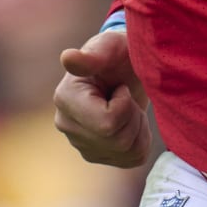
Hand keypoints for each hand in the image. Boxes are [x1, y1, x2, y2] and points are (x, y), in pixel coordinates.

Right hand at [52, 30, 150, 167]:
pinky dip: (141, 140)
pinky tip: (131, 120)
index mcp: (65, 98)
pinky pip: (132, 159)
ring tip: (129, 105)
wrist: (125, 69)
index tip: (121, 87)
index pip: (107, 123)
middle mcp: (67, 125)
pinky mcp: (96, 155)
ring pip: (127, 152)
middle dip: (134, 116)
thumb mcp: (110, 47)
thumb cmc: (118, 53)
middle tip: (128, 95)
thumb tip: (67, 57)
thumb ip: (92, 55)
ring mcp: (80, 143)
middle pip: (118, 140)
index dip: (125, 105)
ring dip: (139, 127)